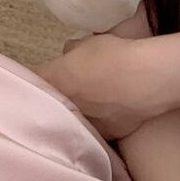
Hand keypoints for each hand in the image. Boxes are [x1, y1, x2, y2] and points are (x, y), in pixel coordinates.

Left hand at [35, 25, 156, 140]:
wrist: (146, 80)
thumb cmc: (115, 55)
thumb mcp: (89, 42)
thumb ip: (73, 50)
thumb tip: (70, 55)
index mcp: (52, 80)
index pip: (33, 81)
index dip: (40, 78)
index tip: (49, 75)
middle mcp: (60, 108)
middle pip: (48, 106)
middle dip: (54, 99)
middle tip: (71, 89)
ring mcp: (81, 126)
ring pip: (70, 122)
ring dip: (75, 114)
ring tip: (93, 103)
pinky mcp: (102, 138)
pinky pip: (95, 131)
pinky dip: (98, 123)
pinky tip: (110, 113)